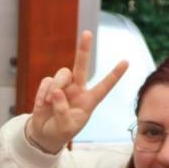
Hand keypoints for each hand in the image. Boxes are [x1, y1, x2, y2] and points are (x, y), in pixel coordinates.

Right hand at [23, 30, 130, 154]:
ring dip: (55, 87)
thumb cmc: (60, 132)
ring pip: (61, 75)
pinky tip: (42, 105)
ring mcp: (63, 87)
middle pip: (81, 67)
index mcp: (88, 101)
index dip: (114, 75)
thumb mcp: (65, 128)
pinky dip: (42, 93)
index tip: (126, 62)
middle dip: (83, 50)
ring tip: (49, 102)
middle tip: (87, 33)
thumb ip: (62, 111)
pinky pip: (46, 81)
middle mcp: (77, 90)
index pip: (104, 87)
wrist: (43, 134)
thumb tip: (57, 93)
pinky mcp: (49, 86)